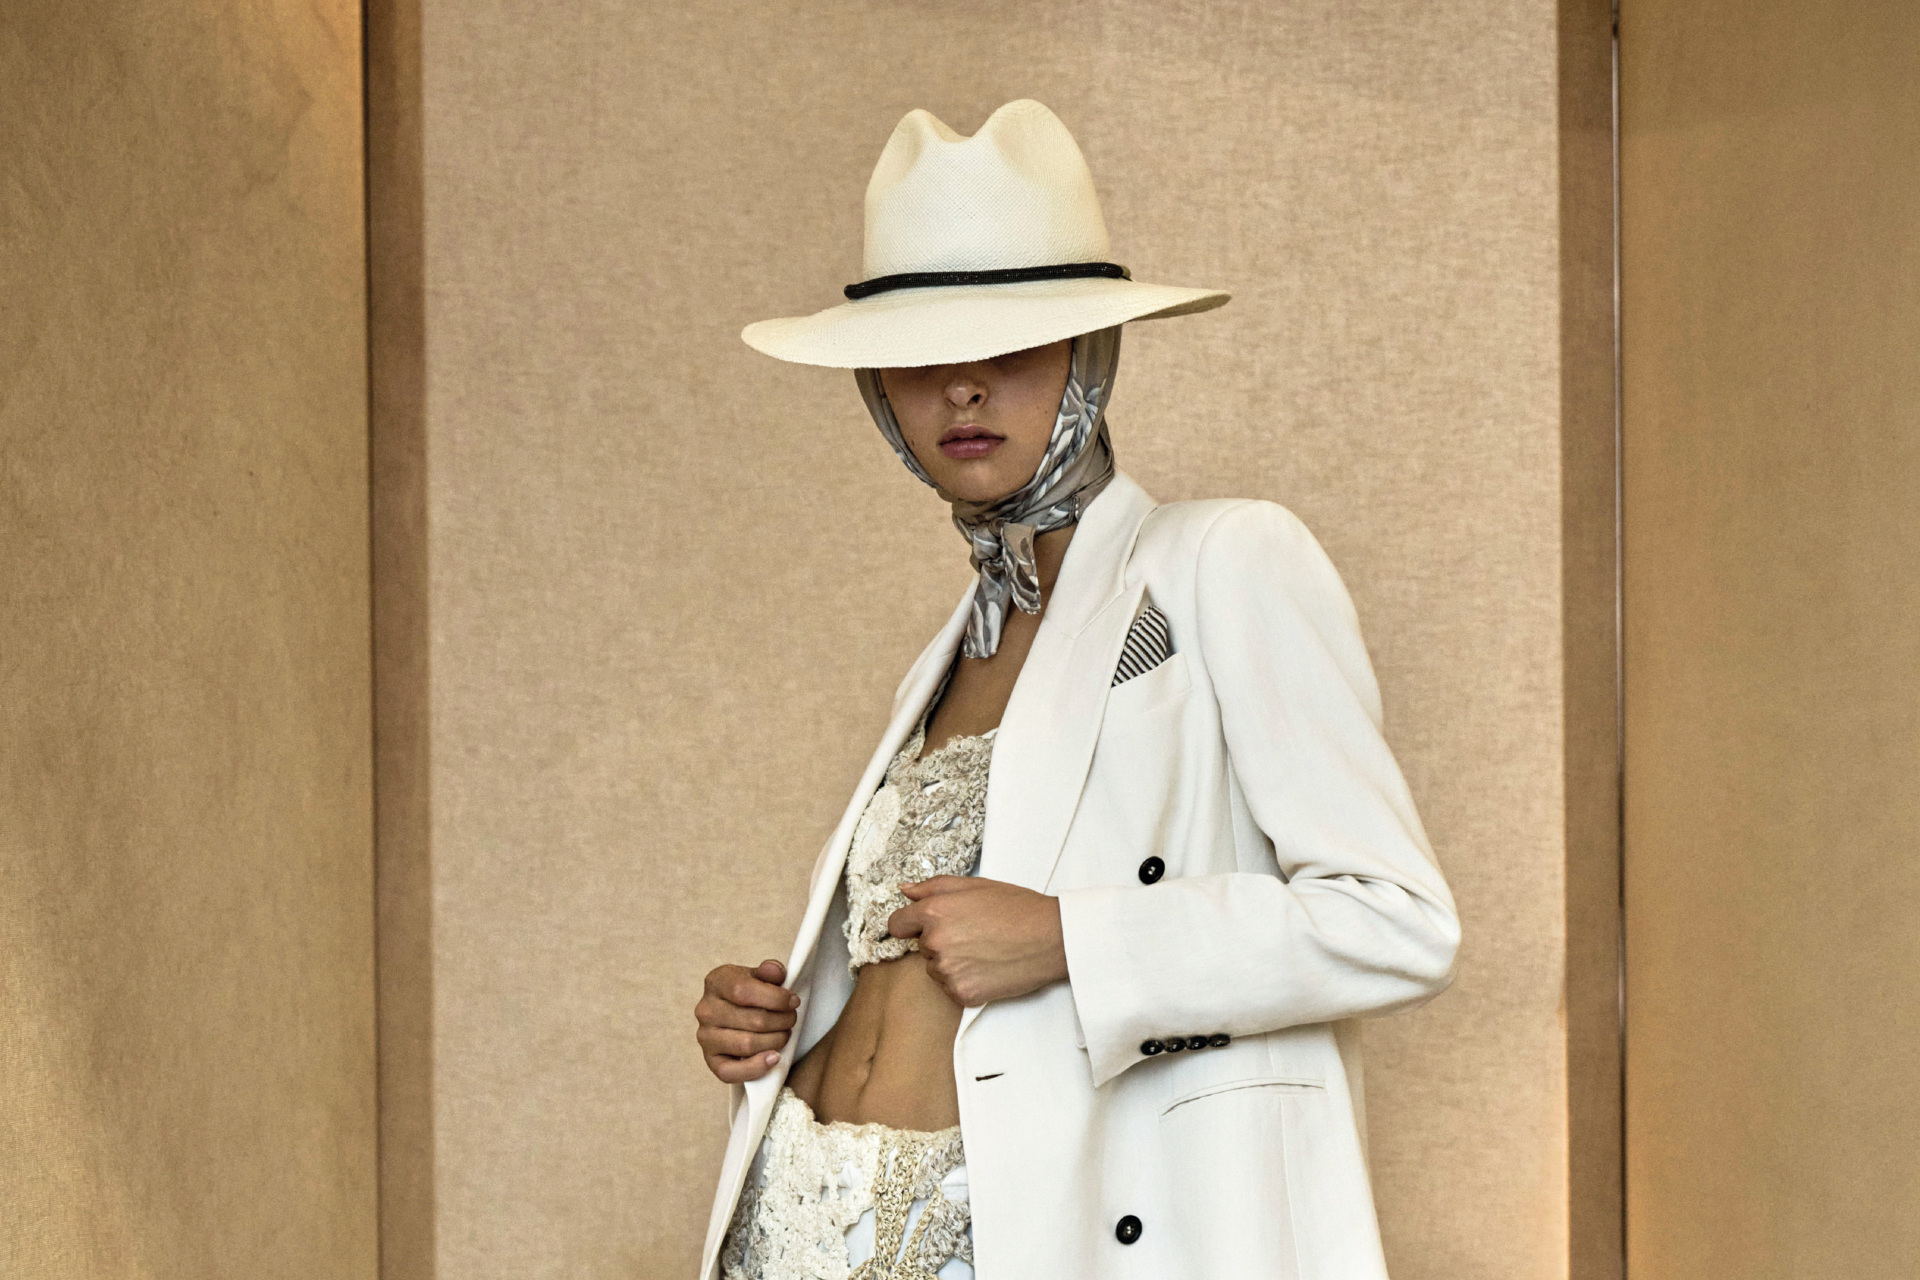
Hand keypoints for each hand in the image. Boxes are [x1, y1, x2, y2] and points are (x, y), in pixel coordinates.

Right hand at [696, 959, 798, 1083]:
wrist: (735, 1014)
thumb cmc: (751, 994)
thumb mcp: (759, 976)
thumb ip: (769, 971)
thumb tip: (776, 972)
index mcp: (716, 982)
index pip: (744, 991)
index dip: (775, 998)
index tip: (793, 1001)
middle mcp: (705, 1010)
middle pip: (752, 1020)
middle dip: (781, 1021)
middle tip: (791, 1019)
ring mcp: (705, 1037)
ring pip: (747, 1044)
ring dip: (775, 1041)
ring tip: (784, 1034)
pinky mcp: (710, 1061)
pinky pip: (731, 1072)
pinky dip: (756, 1067)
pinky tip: (774, 1058)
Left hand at [887, 876, 1069, 1007]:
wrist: (1050, 938)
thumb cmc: (1017, 908)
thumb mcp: (974, 885)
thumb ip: (933, 887)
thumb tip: (905, 892)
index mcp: (934, 912)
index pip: (896, 924)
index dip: (908, 924)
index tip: (919, 927)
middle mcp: (935, 942)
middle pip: (921, 946)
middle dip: (940, 941)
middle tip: (973, 933)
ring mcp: (948, 971)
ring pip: (935, 968)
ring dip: (951, 962)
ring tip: (983, 950)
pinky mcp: (962, 993)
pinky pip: (950, 988)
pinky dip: (964, 981)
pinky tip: (987, 968)